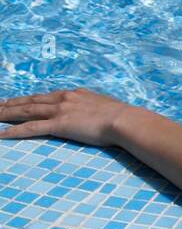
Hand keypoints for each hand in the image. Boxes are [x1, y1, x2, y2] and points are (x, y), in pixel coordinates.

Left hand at [0, 89, 130, 146]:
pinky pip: (32, 128)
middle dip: (11, 104)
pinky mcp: (59, 125)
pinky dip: (15, 130)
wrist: (123, 119)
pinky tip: (2, 134)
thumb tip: (93, 111)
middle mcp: (63, 99)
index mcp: (73, 94)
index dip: (29, 99)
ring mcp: (60, 111)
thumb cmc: (120, 115)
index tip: (17, 101)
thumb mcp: (104, 105)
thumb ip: (92, 106)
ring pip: (27, 111)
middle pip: (31, 101)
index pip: (45, 96)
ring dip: (7, 113)